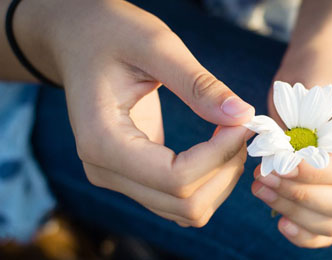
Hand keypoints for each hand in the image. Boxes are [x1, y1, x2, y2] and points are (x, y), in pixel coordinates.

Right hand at [18, 0, 254, 226]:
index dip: (220, 155)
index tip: (243, 122)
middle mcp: (105, 170)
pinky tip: (217, 148)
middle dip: (225, 169)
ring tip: (230, 135)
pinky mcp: (134, 175)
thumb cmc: (110, 35)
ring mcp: (118, 177)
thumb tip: (242, 115)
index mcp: (102, 141)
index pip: (176, 178)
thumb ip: (198, 84)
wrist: (80, 41)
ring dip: (221, 179)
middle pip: (184, 203)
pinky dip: (209, 181)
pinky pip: (180, 199)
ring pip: (186, 209)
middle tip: (239, 127)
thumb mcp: (155, 46)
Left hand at [252, 65, 331, 247]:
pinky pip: (327, 231)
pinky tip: (279, 220)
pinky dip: (304, 232)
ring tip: (260, 185)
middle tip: (263, 176)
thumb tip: (280, 164)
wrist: (323, 79)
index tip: (280, 165)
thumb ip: (302, 124)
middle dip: (300, 194)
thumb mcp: (311, 88)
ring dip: (293, 211)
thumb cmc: (318, 78)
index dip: (317, 172)